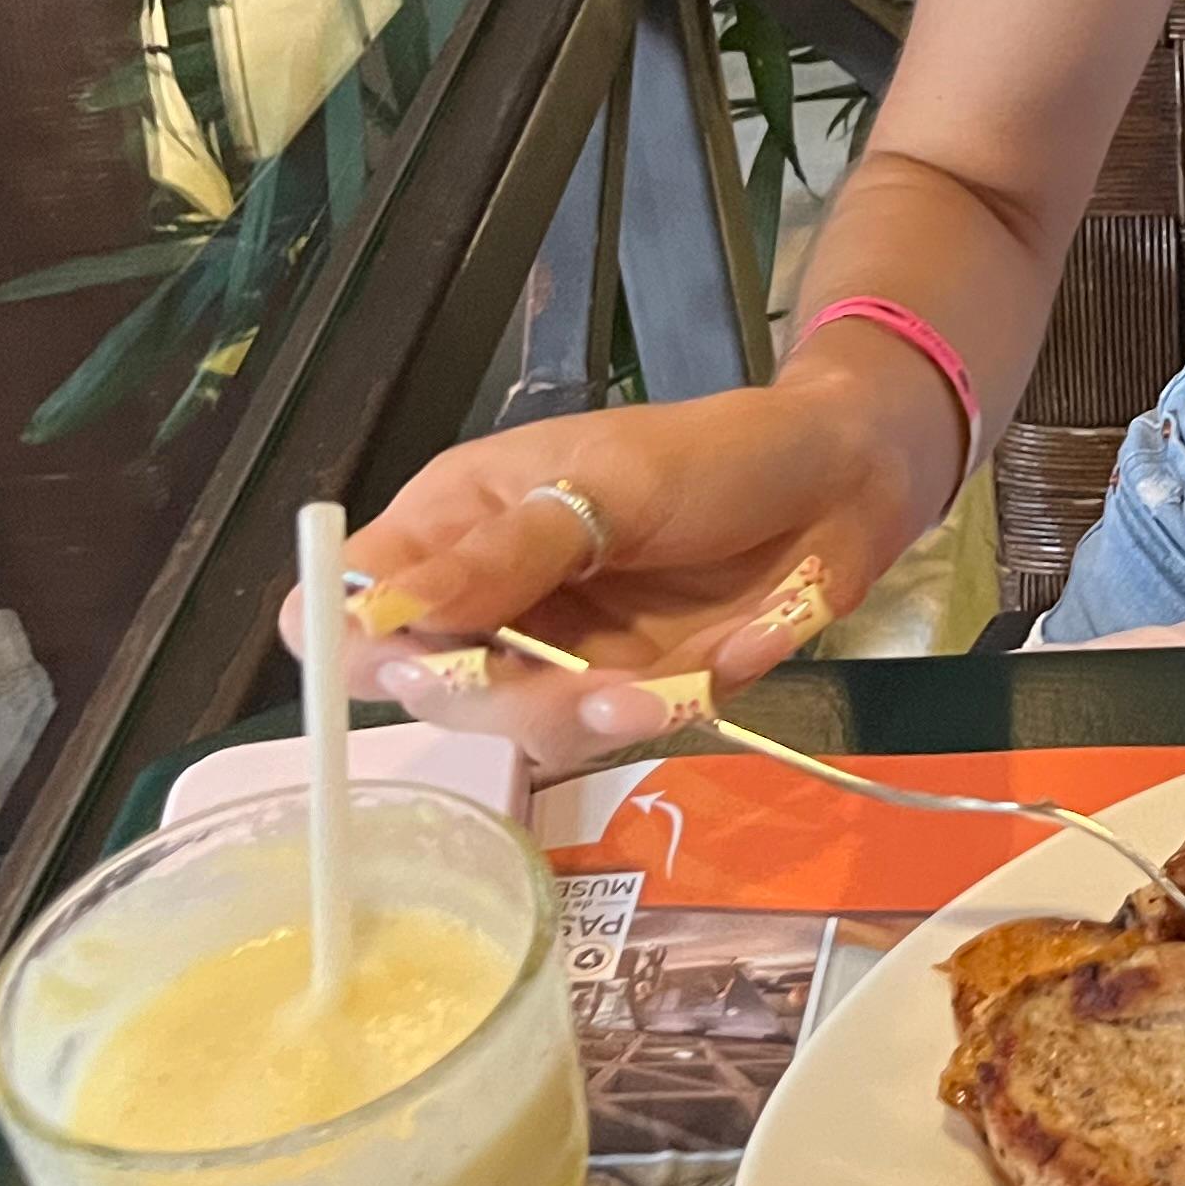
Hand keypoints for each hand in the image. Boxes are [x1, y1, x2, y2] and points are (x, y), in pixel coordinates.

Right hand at [291, 341, 954, 776]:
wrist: (840, 478)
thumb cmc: (710, 452)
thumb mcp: (607, 481)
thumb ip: (503, 553)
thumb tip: (381, 610)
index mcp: (453, 525)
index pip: (344, 608)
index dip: (357, 648)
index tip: (415, 661)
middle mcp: (491, 601)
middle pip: (432, 690)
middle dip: (503, 697)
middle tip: (583, 684)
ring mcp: (559, 655)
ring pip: (524, 730)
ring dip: (587, 718)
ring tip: (656, 691)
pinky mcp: (631, 692)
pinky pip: (619, 732)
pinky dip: (669, 707)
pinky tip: (723, 660)